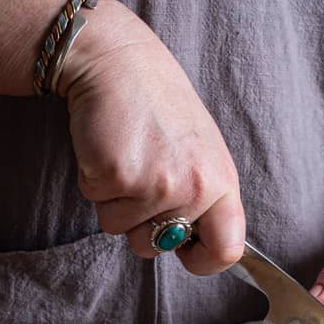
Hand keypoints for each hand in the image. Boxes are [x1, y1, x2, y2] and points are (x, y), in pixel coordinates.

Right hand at [61, 0, 243, 273]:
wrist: (121, 63)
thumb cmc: (161, 111)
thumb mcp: (203, 155)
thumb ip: (204, 201)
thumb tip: (194, 245)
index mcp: (223, 184)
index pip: (228, 250)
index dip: (203, 261)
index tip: (185, 252)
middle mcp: (195, 189)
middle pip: (157, 247)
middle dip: (140, 222)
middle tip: (144, 174)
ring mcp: (157, 184)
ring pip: (121, 229)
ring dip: (115, 200)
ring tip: (128, 156)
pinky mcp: (116, 175)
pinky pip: (96, 203)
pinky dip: (95, 181)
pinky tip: (109, 148)